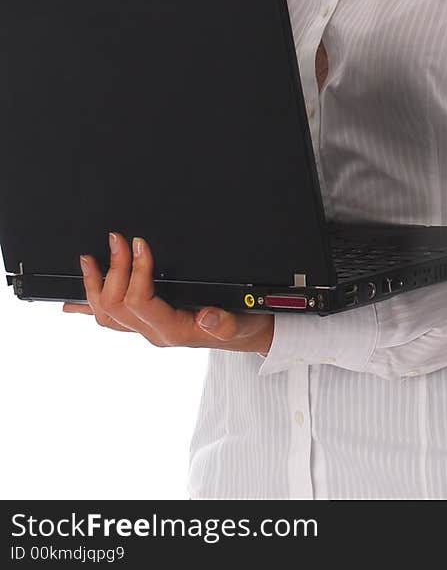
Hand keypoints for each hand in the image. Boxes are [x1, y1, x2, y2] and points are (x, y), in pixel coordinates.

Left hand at [62, 233, 274, 355]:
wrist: (247, 333)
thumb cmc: (244, 322)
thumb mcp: (244, 320)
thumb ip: (225, 322)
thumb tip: (207, 318)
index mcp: (173, 329)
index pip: (140, 301)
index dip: (135, 272)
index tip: (139, 244)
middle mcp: (154, 331)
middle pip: (115, 306)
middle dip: (112, 270)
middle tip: (116, 239)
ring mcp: (146, 328)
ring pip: (106, 314)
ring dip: (94, 285)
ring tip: (89, 259)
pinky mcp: (145, 322)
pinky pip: (110, 319)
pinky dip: (88, 308)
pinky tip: (73, 303)